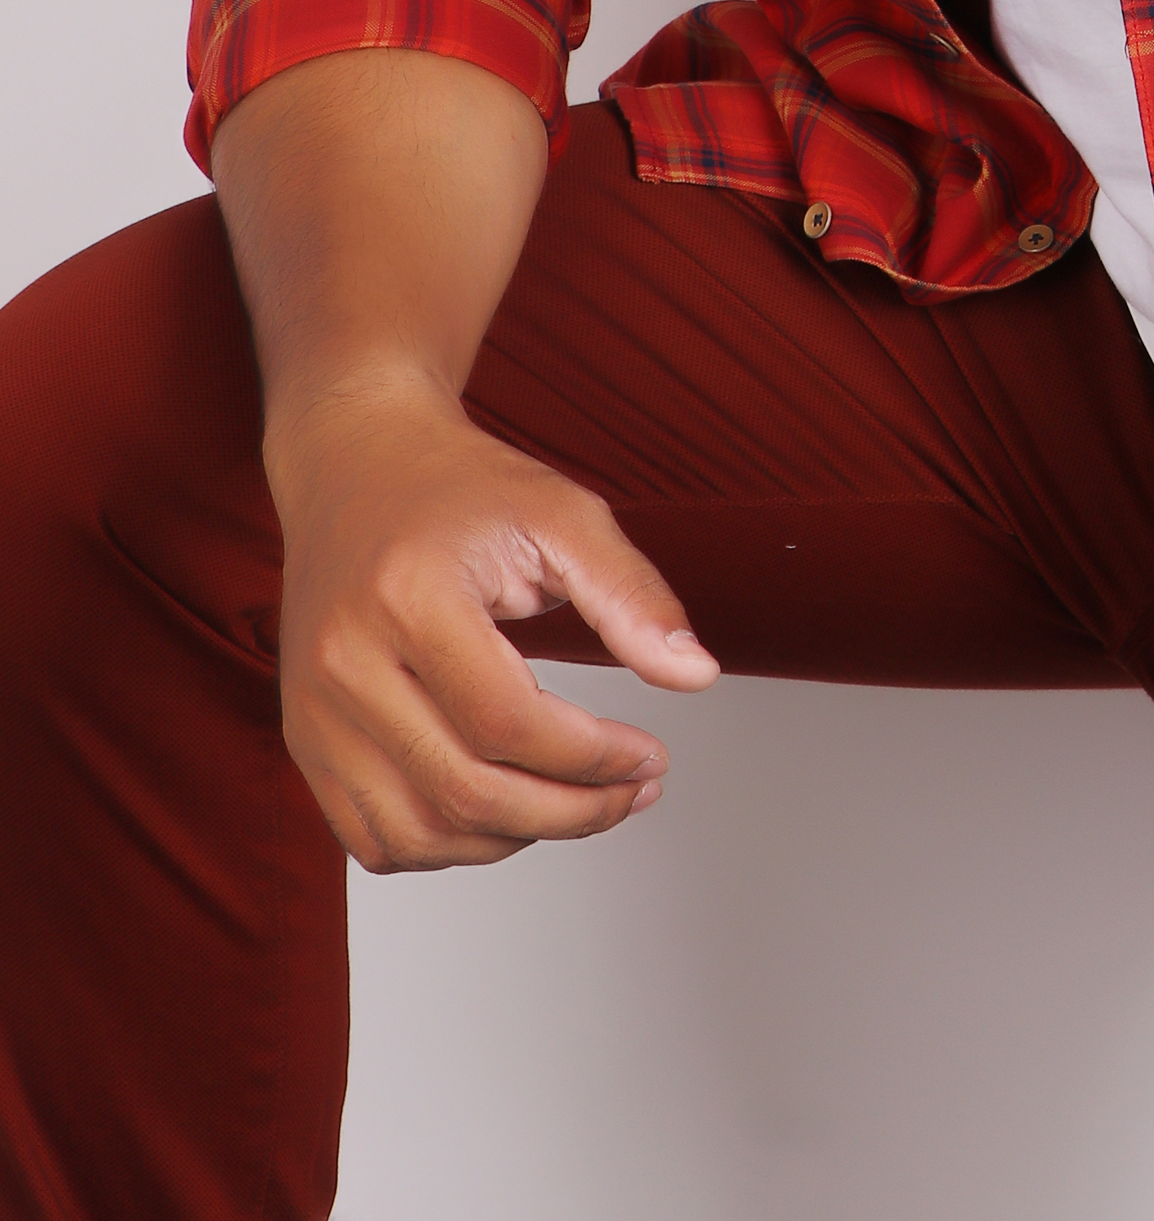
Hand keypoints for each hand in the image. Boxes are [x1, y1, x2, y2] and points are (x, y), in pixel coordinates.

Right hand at [267, 371, 719, 873]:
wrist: (357, 461)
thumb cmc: (460, 487)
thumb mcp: (561, 512)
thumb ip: (631, 593)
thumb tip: (696, 674)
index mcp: (407, 597)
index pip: (508, 723)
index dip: (595, 759)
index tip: (651, 757)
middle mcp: (343, 663)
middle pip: (465, 792)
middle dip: (571, 812)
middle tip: (632, 792)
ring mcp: (313, 710)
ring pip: (418, 836)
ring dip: (514, 839)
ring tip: (576, 800)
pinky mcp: (304, 741)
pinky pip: (376, 839)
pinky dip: (449, 844)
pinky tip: (506, 805)